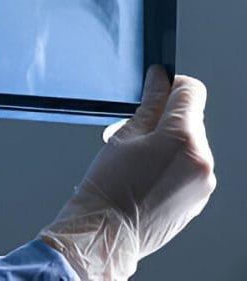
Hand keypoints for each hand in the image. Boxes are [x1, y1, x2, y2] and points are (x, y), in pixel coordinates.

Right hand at [38, 66, 215, 280]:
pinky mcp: (200, 197)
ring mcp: (205, 181)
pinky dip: (173, 164)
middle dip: (167, 118)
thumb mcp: (123, 135)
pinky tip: (148, 176)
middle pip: (192, 118)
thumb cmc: (108, 187)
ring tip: (139, 160)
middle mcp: (202, 159)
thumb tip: (159, 80)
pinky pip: (191, 167)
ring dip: (170, 142)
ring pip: (191, 143)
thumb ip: (149, 104)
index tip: (157, 88)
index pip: (191, 91)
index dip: (171, 85)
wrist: (107, 232)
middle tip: (135, 132)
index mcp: (183, 139)